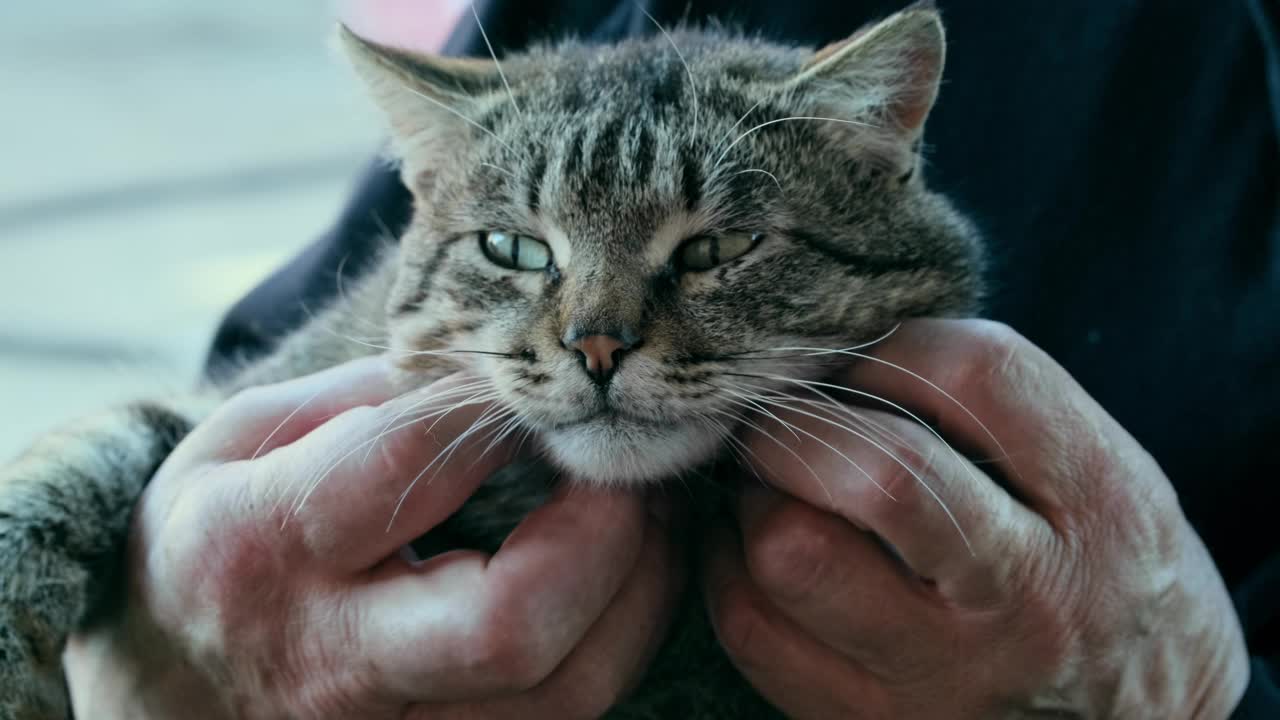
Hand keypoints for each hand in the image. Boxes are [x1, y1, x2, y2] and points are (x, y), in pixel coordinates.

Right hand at [64, 357, 682, 718]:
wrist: (166, 685)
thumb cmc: (216, 539)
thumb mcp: (243, 438)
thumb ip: (361, 397)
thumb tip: (493, 374)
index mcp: (266, 544)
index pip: (408, 468)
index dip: (504, 413)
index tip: (547, 380)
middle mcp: (333, 655)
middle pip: (509, 626)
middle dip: (607, 532)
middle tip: (629, 466)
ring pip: (565, 691)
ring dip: (642, 589)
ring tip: (654, 512)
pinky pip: (570, 717)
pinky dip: (624, 638)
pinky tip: (630, 576)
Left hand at [704, 319, 1248, 718]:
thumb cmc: (1106, 574)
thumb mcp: (1101, 472)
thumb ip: (993, 404)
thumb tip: (836, 350)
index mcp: (1094, 506)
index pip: (971, 374)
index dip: (888, 347)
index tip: (860, 365)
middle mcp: (1018, 598)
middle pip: (873, 473)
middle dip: (801, 421)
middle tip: (783, 418)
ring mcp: (938, 675)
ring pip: (787, 552)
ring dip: (756, 495)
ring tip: (774, 486)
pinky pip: (752, 627)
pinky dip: (732, 569)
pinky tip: (760, 551)